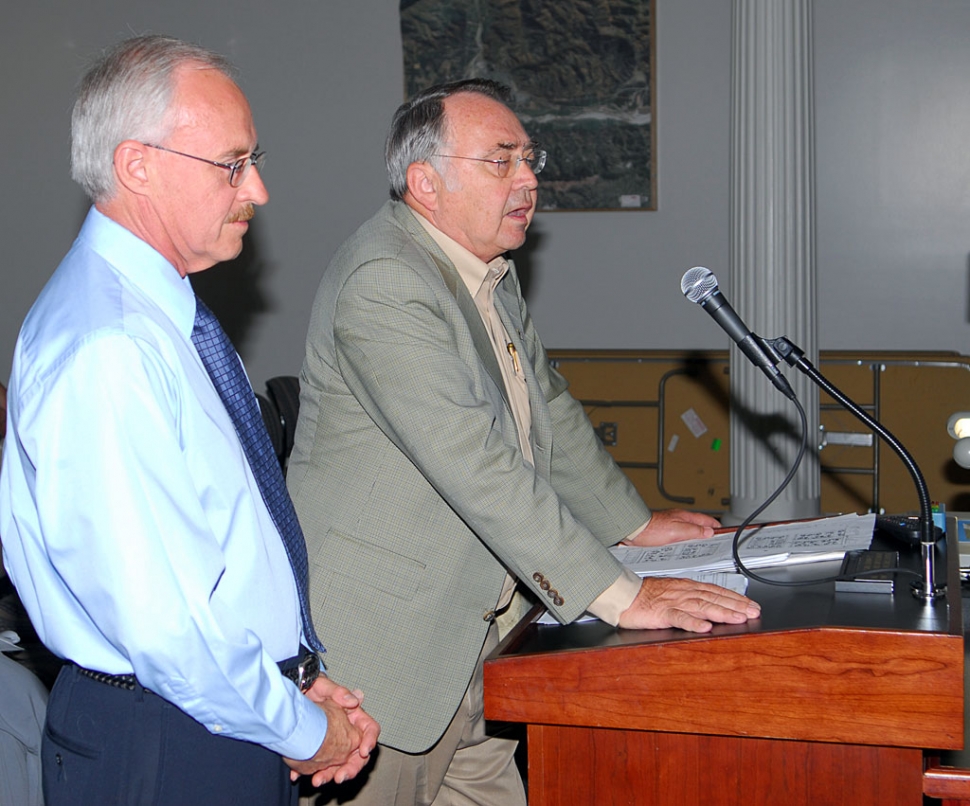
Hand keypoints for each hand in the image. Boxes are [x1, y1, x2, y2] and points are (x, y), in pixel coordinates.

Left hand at [284, 676, 380, 786]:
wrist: (292, 693)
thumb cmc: (311, 686)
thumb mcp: (324, 686)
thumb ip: (339, 692)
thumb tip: (355, 700)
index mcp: (354, 716)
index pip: (370, 729)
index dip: (370, 741)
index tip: (363, 751)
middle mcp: (346, 731)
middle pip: (357, 753)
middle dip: (351, 768)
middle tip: (340, 776)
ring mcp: (333, 742)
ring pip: (338, 763)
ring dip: (330, 774)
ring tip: (318, 780)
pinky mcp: (318, 749)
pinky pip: (319, 764)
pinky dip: (310, 771)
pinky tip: (298, 774)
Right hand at [617, 576, 760, 632]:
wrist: (622, 593)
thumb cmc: (644, 595)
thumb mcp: (671, 592)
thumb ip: (690, 598)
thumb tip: (708, 607)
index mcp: (686, 586)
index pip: (715, 590)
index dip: (734, 597)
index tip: (750, 604)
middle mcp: (683, 592)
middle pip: (714, 597)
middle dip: (736, 605)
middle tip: (753, 612)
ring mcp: (673, 602)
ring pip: (701, 606)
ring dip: (721, 612)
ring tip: (737, 618)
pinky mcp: (661, 613)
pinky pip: (679, 618)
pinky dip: (693, 622)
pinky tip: (705, 628)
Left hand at [623, 509, 720, 546]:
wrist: (633, 531)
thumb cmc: (651, 529)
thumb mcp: (677, 531)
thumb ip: (694, 530)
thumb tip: (709, 531)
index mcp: (685, 517)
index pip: (707, 520)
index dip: (717, 527)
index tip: (725, 534)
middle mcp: (679, 519)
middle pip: (699, 526)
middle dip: (708, 533)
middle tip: (715, 543)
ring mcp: (672, 525)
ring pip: (690, 531)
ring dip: (696, 538)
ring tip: (702, 548)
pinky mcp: (664, 532)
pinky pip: (680, 537)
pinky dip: (685, 542)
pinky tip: (684, 550)